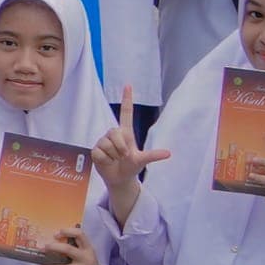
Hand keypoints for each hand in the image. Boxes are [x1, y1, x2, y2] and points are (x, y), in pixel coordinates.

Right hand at [89, 89, 167, 220]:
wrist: (119, 179)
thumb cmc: (131, 166)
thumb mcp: (142, 160)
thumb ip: (152, 156)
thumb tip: (168, 153)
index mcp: (126, 133)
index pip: (126, 113)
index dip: (127, 99)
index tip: (128, 85)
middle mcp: (114, 135)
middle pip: (114, 132)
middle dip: (121, 147)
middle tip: (123, 156)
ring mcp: (103, 142)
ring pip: (107, 144)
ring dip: (113, 155)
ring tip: (115, 160)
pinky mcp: (95, 150)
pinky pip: (99, 152)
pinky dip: (105, 160)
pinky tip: (106, 162)